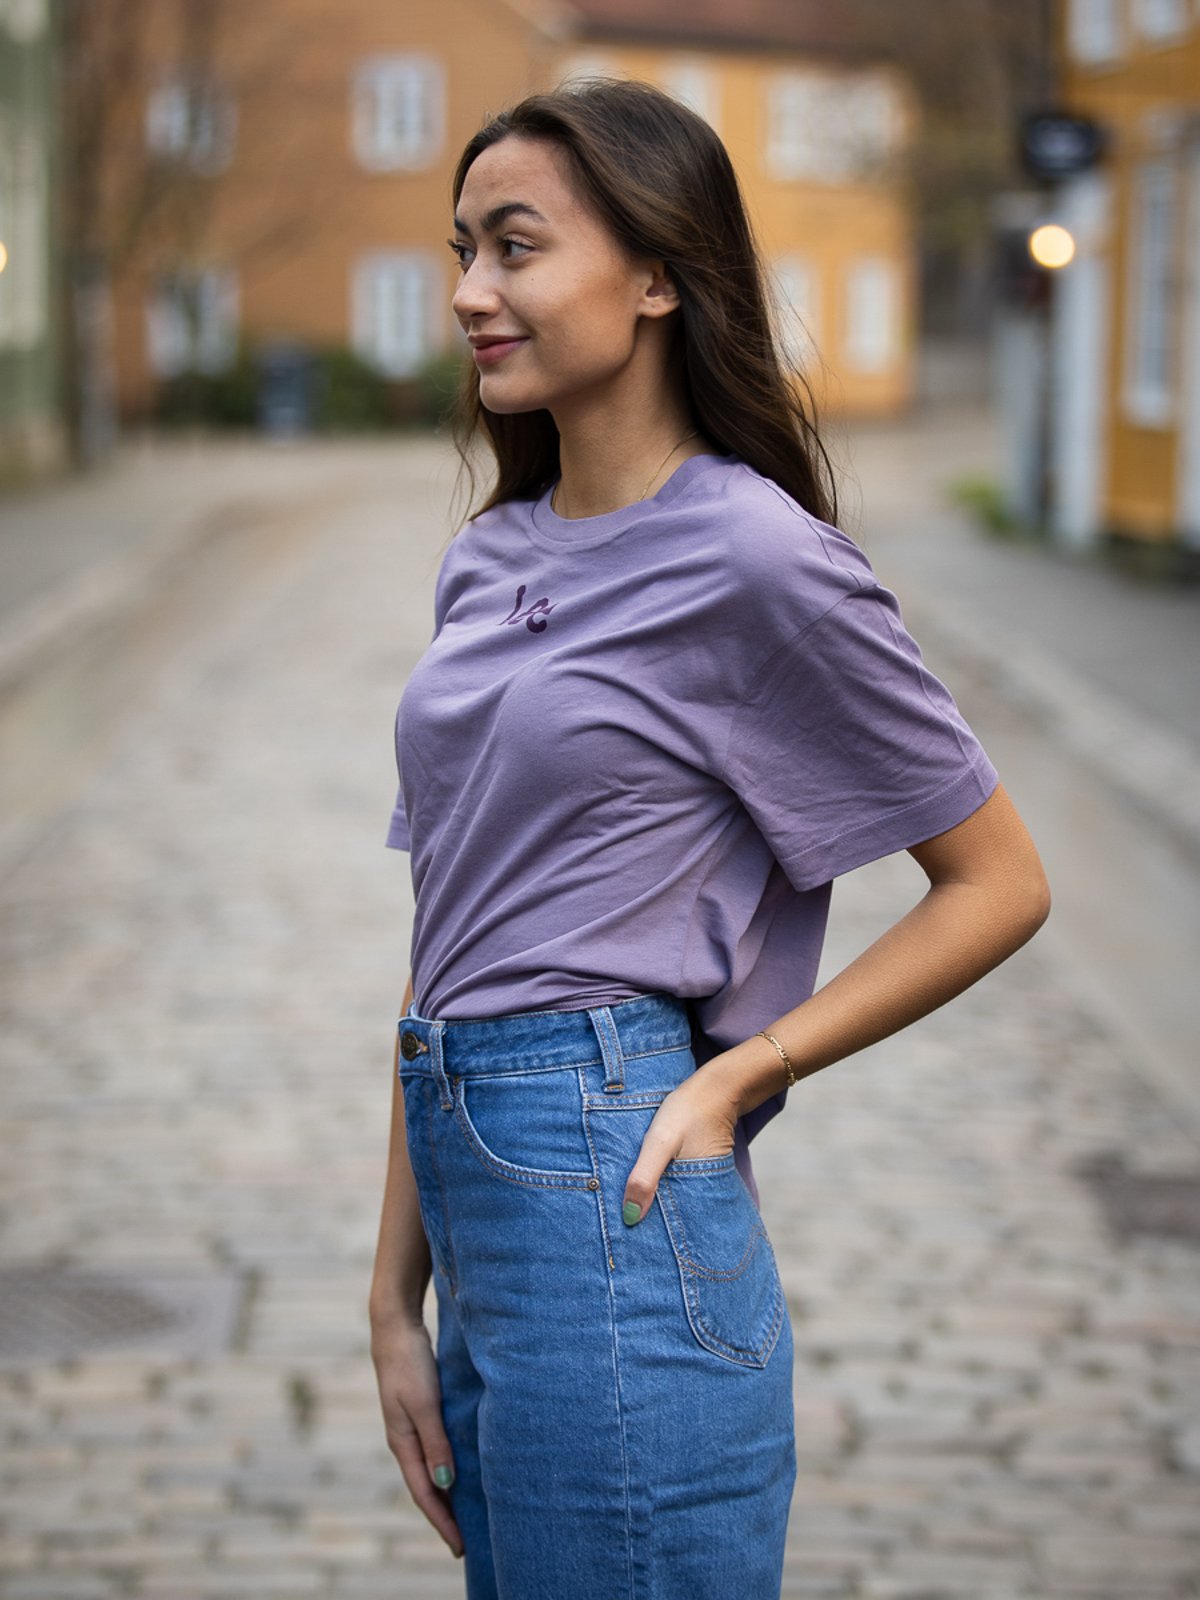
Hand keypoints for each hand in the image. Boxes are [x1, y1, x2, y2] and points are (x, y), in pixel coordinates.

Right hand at [370, 1306, 462, 1559]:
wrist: (394, 1325)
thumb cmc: (410, 1362)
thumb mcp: (424, 1402)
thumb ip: (435, 1441)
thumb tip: (445, 1483)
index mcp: (402, 1442)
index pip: (424, 1493)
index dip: (442, 1521)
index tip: (461, 1547)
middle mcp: (404, 1439)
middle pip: (425, 1487)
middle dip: (444, 1516)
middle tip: (466, 1542)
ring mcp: (410, 1425)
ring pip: (430, 1469)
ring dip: (445, 1493)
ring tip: (466, 1513)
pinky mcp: (419, 1410)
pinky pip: (434, 1449)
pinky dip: (446, 1467)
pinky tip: (460, 1468)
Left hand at [622, 1065, 739, 1226]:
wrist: (717, 1087)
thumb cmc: (688, 1112)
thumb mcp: (660, 1143)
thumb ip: (645, 1177)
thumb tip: (630, 1217)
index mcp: (692, 1193)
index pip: (670, 1229)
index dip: (648, 1235)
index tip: (624, 1244)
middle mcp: (697, 1191)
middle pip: (669, 1217)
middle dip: (647, 1223)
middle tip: (616, 1232)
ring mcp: (695, 1178)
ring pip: (669, 1200)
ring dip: (651, 1203)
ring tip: (622, 1211)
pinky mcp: (693, 1166)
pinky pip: (672, 1184)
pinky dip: (657, 1186)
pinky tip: (641, 1185)